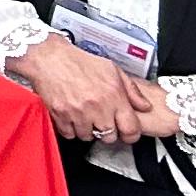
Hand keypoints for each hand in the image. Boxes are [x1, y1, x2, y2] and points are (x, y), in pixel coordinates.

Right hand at [17, 36, 163, 143]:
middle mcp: (97, 107)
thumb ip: (132, 90)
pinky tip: (72, 116)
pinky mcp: (61, 115)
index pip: (131, 130)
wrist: (50, 58)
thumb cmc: (80, 62)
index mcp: (114, 96)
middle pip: (109, 137)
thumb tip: (145, 106)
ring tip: (85, 116)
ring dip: (87, 130)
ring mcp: (78, 113)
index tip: (126, 132)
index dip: (130, 134)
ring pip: (88, 136)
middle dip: (107, 131)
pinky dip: (71, 128)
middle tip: (102, 120)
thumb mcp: (113, 70)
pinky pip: (70, 134)